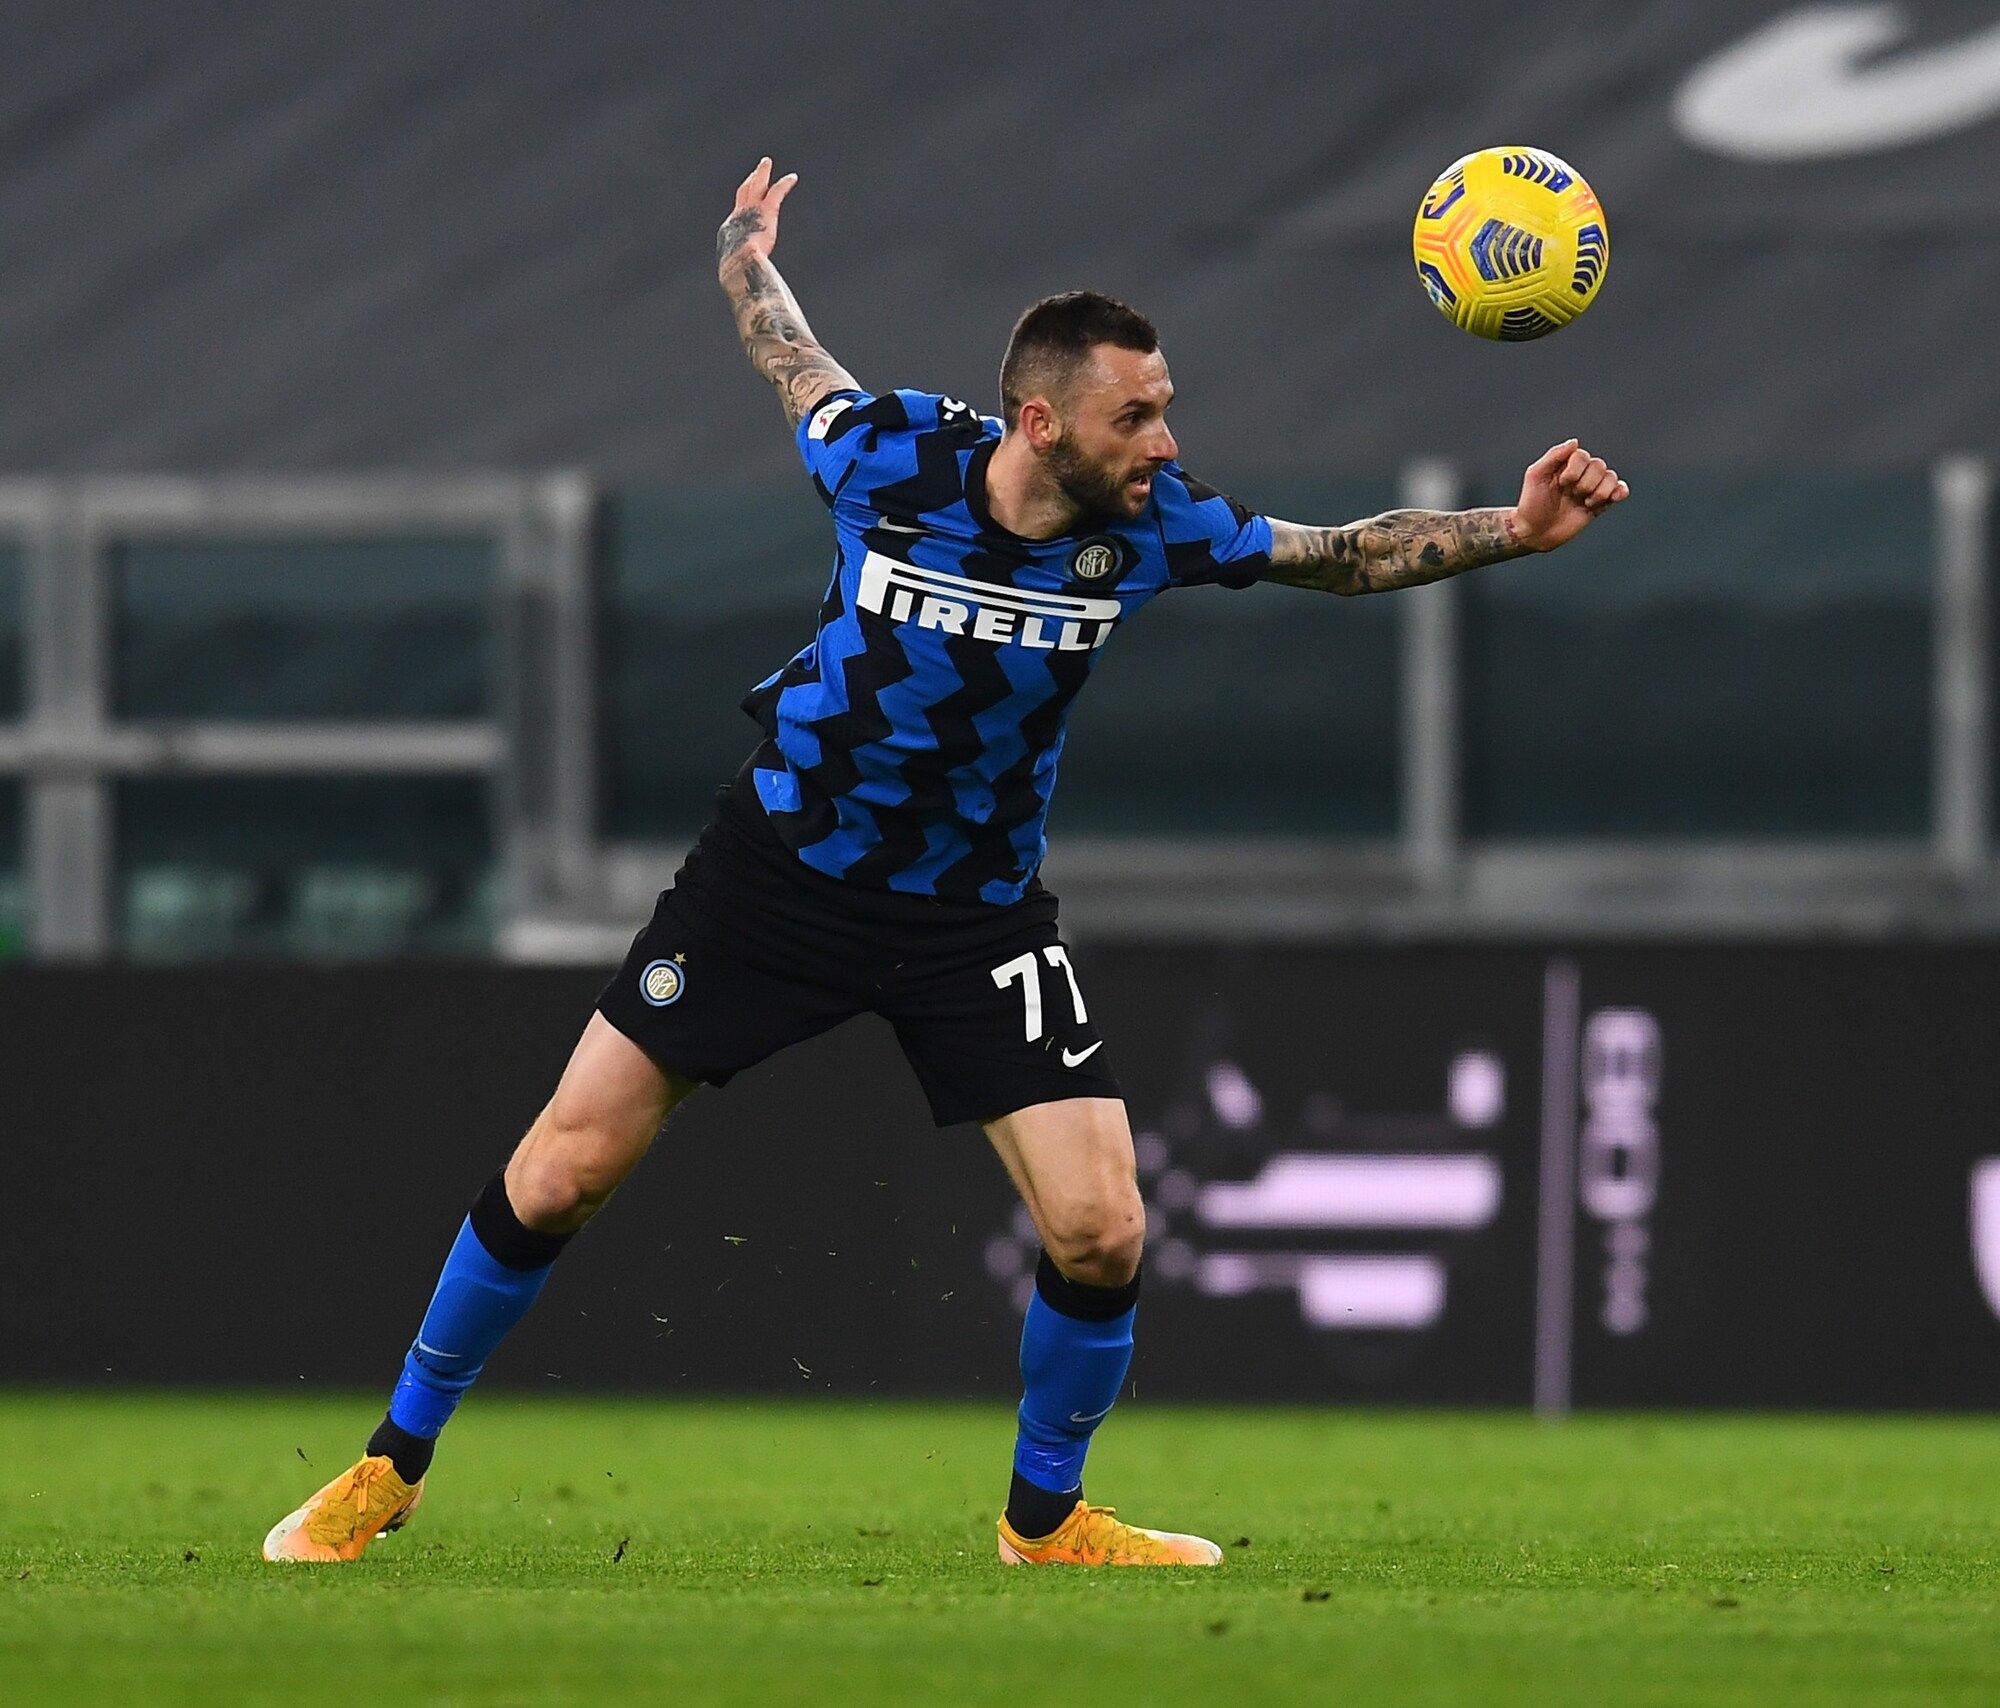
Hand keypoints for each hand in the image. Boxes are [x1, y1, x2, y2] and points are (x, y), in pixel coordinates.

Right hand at [717, 156, 797, 275]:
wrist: (740, 267)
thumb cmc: (740, 277)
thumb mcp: (741, 275)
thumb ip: (747, 277)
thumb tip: (751, 296)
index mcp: (730, 233)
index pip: (737, 216)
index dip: (743, 208)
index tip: (748, 202)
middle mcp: (737, 218)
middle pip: (742, 194)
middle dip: (748, 182)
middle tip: (754, 172)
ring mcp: (750, 212)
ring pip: (755, 186)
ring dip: (761, 173)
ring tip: (766, 163)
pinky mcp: (765, 212)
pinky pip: (776, 193)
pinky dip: (784, 184)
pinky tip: (792, 178)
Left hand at [1506, 439, 1629, 551]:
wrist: (1535, 532)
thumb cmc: (1531, 503)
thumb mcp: (1536, 475)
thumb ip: (1554, 455)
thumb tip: (1575, 442)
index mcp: (1566, 465)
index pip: (1582, 456)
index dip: (1574, 470)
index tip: (1561, 484)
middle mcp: (1581, 474)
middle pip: (1598, 466)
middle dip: (1585, 483)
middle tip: (1571, 495)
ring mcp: (1591, 489)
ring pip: (1611, 477)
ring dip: (1600, 491)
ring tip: (1586, 503)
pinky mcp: (1599, 505)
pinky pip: (1619, 491)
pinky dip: (1620, 491)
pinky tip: (1614, 497)